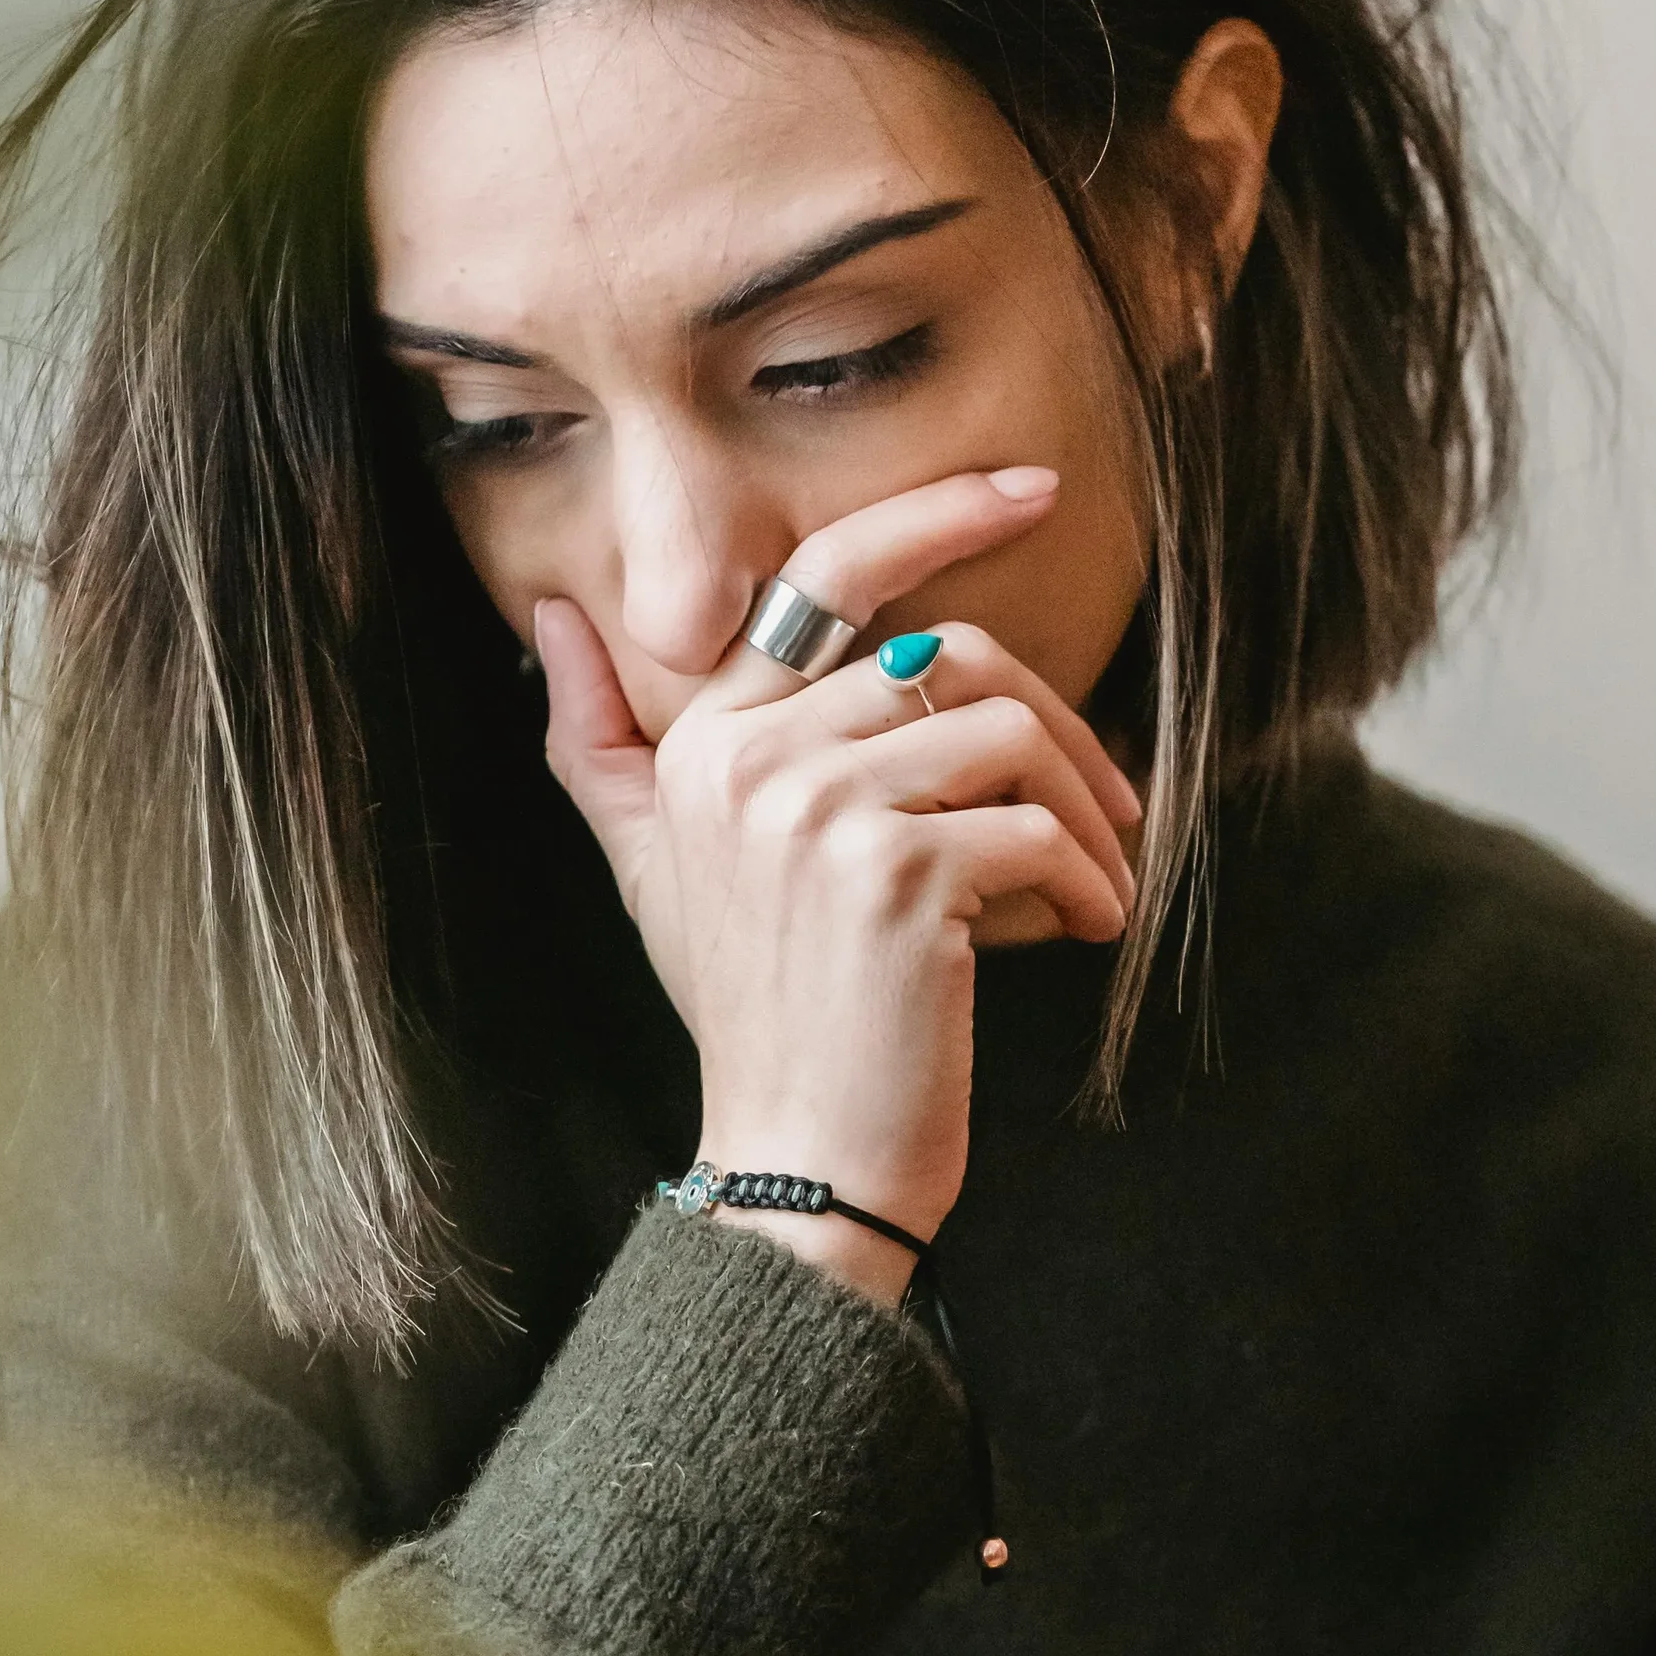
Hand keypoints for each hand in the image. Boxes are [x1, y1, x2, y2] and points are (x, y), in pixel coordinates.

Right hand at [536, 468, 1140, 1301]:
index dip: (936, 515)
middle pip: (949, 653)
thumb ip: (606, 742)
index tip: (1034, 492)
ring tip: (1093, 881)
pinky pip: (1032, 827)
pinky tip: (1085, 932)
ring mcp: (817, 815)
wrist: (799, 1163)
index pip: (827, 574)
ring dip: (1081, 812)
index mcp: (701, 738)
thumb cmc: (761, 1016)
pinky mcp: (897, 879)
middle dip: (1055, 727)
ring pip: (1006, 733)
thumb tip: (548, 618)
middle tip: (1106, 808)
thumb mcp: (659, 871)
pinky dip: (1084, 880)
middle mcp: (745, 758)